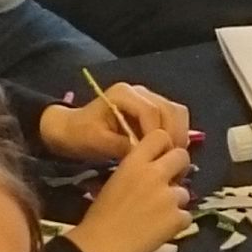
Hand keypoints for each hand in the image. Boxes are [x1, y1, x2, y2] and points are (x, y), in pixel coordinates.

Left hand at [38, 82, 185, 164]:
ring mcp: (148, 98)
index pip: (151, 112)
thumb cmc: (81, 135)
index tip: (157, 156)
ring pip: (176, 112)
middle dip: (174, 135)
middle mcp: (139, 92)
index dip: (157, 135)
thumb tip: (147, 156)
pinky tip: (170, 151)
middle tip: (171, 159)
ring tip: (173, 156)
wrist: (71, 129)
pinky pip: (173, 118)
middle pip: (170, 109)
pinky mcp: (152, 109)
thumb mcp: (97, 143)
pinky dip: (176, 133)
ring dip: (179, 134)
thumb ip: (122, 147)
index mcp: (123, 94)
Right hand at [59, 124, 194, 251]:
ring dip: (176, 202)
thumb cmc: (100, 216)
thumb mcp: (115, 181)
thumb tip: (155, 170)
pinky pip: (187, 216)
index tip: (161, 158)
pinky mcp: (177, 219)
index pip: (160, 136)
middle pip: (182, 156)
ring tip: (158, 215)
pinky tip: (161, 230)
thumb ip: (136, 171)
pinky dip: (177, 223)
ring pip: (185, 191)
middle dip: (179, 168)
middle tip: (169, 183)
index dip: (164, 146)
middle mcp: (155, 174)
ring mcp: (169, 196)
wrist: (99, 247)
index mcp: (134, 162)